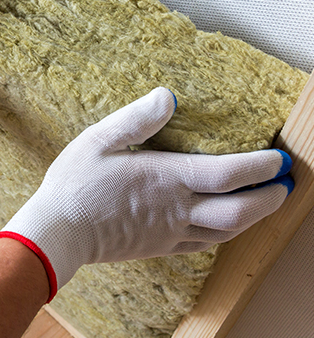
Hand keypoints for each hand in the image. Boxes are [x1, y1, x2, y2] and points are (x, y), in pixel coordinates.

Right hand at [0, 87, 293, 300]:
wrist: (58, 232)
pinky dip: (225, 233)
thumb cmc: (75, 184)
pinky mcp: (160, 246)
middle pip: (240, 210)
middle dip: (270, 197)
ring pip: (228, 231)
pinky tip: (224, 224)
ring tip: (264, 202)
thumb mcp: (98, 140)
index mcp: (165, 179)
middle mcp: (176, 209)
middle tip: (284, 184)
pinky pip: (204, 244)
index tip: (278, 158)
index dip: (260, 167)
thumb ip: (136, 118)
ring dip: (254, 217)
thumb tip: (168, 95)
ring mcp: (170, 232)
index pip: (228, 174)